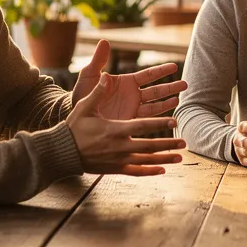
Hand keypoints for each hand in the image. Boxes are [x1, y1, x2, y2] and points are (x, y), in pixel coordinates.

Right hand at [66, 72, 185, 176]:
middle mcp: (120, 146)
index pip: (143, 125)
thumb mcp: (85, 107)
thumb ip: (99, 92)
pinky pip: (136, 171)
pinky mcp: (115, 169)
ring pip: (146, 160)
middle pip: (150, 145)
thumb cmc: (74, 127)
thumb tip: (108, 75)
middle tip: (184, 142)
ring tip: (179, 158)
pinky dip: (149, 171)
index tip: (174, 122)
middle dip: (168, 143)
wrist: (62, 152)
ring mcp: (118, 159)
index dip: (160, 123)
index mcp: (115, 129)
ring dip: (164, 159)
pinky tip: (162, 171)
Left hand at [72, 40, 186, 119]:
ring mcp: (133, 108)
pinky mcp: (130, 120)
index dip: (161, 70)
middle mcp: (133, 94)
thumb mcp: (89, 75)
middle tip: (185, 84)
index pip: (148, 75)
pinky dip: (159, 115)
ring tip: (179, 98)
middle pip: (156, 89)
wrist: (77, 115)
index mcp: (126, 81)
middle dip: (170, 86)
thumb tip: (104, 41)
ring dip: (168, 101)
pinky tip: (169, 113)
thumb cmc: (81, 93)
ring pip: (155, 104)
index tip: (174, 66)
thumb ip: (98, 60)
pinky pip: (147, 117)